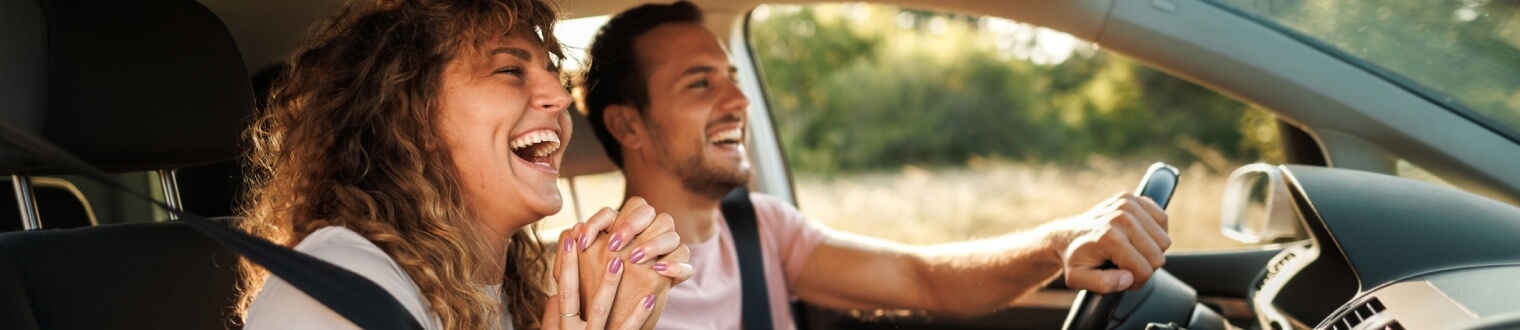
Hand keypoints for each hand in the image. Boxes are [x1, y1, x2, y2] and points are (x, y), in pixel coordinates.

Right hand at [542, 223, 654, 329]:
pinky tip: (649, 299)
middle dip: (575, 267)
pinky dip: (638, 316)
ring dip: (608, 285)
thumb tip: (555, 294)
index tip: (568, 239)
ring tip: (618, 261)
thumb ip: (554, 319)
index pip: (562, 291)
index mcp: (563, 327)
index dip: (564, 266)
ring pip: (600, 310)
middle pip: (573, 296)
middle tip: (584, 238)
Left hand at [572, 198, 692, 328]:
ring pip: (670, 233)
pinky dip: (675, 265)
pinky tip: (660, 270)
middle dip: (631, 224)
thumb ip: (568, 252)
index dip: (602, 219)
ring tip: (636, 259)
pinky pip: (683, 261)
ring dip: (653, 243)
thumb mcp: (572, 276)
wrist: (604, 322)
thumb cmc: (586, 297)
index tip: (585, 241)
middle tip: (615, 245)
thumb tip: (574, 228)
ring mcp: (658, 254)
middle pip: (648, 211)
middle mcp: (641, 237)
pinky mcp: (669, 275)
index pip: (613, 208)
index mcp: (618, 231)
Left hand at [1059, 193, 1169, 293]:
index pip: (1145, 270)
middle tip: (1125, 266)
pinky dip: (1155, 232)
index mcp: (1109, 237)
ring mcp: (1127, 204)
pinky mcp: (1132, 197)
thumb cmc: (1074, 259)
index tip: (1122, 278)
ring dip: (1150, 250)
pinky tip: (1138, 237)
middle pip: (1157, 255)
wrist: (1066, 236)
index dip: (1136, 281)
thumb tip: (1128, 278)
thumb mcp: (1078, 279)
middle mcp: (1120, 217)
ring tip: (1130, 252)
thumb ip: (1103, 284)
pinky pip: (1162, 219)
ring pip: (1164, 239)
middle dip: (1145, 267)